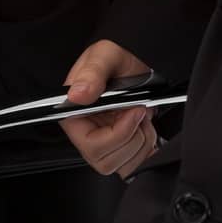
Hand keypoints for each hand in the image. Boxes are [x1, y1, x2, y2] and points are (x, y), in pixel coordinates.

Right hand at [61, 39, 159, 178]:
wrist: (136, 61)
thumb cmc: (116, 58)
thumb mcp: (104, 56)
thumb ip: (91, 74)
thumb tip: (77, 95)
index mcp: (74, 115)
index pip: (91, 145)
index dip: (118, 134)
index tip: (134, 112)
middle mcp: (87, 132)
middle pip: (107, 162)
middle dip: (133, 138)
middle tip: (139, 112)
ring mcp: (104, 143)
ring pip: (122, 166)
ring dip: (142, 142)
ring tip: (142, 118)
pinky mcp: (121, 147)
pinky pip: (133, 165)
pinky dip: (147, 150)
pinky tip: (145, 129)